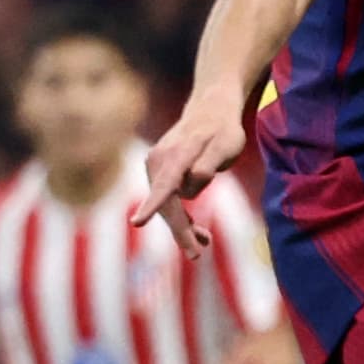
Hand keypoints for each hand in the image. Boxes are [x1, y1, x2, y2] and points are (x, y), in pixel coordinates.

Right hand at [131, 98, 245, 255]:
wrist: (210, 110)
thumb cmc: (223, 130)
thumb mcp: (226, 145)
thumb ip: (209, 165)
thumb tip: (192, 184)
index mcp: (176, 155)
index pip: (165, 186)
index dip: (153, 206)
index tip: (137, 223)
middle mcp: (158, 161)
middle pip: (166, 203)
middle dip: (179, 230)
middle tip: (197, 253)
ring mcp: (155, 166)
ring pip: (165, 204)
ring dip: (182, 225)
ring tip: (203, 244)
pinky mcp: (159, 171)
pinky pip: (167, 199)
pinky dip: (180, 215)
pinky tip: (196, 231)